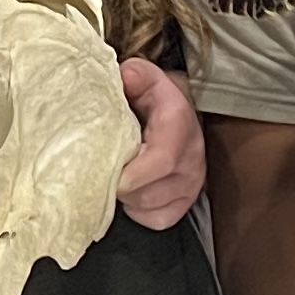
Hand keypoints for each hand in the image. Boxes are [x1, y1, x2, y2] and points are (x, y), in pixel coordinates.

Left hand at [115, 59, 204, 231]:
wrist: (180, 112)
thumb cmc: (152, 98)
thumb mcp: (144, 78)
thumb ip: (135, 74)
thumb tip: (126, 76)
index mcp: (179, 125)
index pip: (162, 159)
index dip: (133, 174)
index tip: (111, 175)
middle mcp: (191, 158)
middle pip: (149, 191)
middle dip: (120, 186)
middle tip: (102, 171)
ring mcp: (191, 184)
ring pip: (150, 206)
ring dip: (127, 197)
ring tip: (117, 176)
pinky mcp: (186, 203)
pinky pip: (157, 220)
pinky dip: (139, 211)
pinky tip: (132, 191)